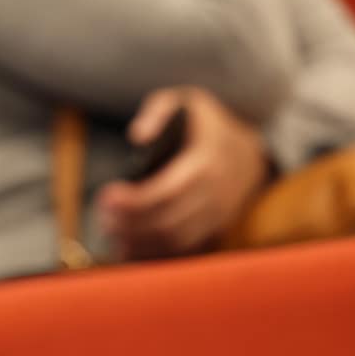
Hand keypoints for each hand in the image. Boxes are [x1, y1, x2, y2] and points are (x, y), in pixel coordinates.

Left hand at [97, 87, 269, 258]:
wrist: (252, 153)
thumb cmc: (207, 126)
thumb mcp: (186, 102)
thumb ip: (157, 112)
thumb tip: (136, 137)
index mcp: (208, 162)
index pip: (167, 191)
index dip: (133, 200)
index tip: (106, 197)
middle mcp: (217, 194)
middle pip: (168, 222)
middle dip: (130, 224)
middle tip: (102, 218)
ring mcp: (219, 217)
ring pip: (175, 241)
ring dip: (139, 242)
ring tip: (111, 234)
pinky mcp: (216, 231)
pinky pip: (184, 250)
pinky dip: (155, 253)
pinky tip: (129, 248)